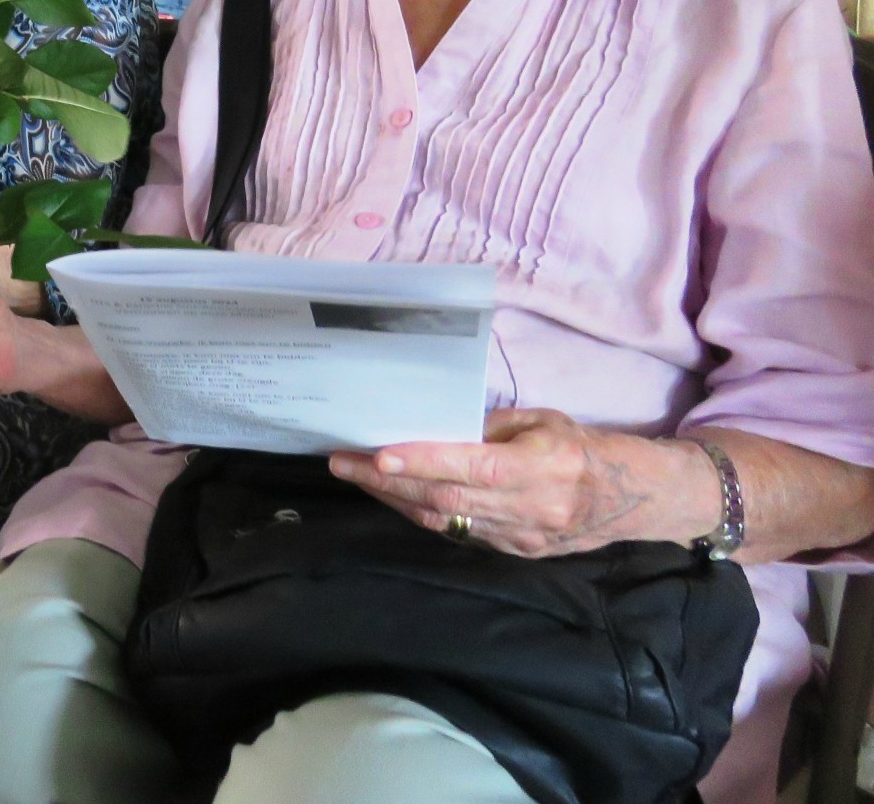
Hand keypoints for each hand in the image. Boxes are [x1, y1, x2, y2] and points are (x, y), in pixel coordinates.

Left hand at [328, 408, 717, 558]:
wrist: (631, 498)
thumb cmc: (581, 447)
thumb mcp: (542, 421)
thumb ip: (489, 427)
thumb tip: (434, 426)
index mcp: (541, 468)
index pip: (471, 468)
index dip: (423, 463)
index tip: (379, 454)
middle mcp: (530, 509)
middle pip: (446, 499)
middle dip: (388, 481)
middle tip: (342, 461)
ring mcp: (521, 538)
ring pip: (444, 520)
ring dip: (394, 499)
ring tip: (355, 475)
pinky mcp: (514, 553)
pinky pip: (458, 533)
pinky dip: (420, 513)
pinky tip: (392, 496)